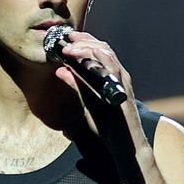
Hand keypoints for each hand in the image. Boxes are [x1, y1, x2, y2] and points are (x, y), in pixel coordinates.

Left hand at [48, 30, 144, 154]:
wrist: (122, 145)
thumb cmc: (107, 126)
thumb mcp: (85, 101)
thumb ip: (75, 85)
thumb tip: (60, 70)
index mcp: (109, 77)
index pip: (97, 51)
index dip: (82, 42)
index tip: (65, 39)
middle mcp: (117, 75)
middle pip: (102, 47)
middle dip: (82, 40)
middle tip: (65, 39)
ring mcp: (121, 80)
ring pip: (106, 52)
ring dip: (86, 46)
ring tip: (69, 48)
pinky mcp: (122, 87)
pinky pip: (112, 66)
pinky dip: (98, 56)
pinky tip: (84, 53)